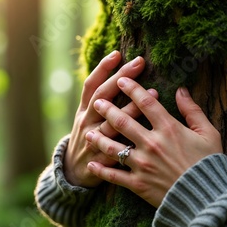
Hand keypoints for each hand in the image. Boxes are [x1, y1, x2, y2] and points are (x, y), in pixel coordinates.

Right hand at [64, 52, 157, 187]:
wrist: (72, 173)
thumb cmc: (88, 139)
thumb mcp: (88, 118)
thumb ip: (102, 101)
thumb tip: (120, 78)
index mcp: (85, 111)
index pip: (91, 85)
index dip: (102, 69)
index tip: (117, 53)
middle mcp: (87, 122)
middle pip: (102, 97)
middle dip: (120, 78)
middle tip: (139, 62)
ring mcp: (92, 141)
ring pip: (111, 123)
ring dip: (132, 107)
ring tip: (154, 93)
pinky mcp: (100, 161)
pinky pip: (116, 150)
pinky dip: (131, 141)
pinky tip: (150, 132)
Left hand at [85, 78, 222, 206]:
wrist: (206, 199)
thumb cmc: (209, 164)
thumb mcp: (209, 134)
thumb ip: (193, 111)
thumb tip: (181, 90)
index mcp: (168, 128)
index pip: (145, 102)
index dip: (131, 88)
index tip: (121, 79)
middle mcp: (151, 144)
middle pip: (123, 121)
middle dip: (107, 109)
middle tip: (97, 102)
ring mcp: (142, 164)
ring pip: (112, 147)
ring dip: (98, 138)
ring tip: (88, 132)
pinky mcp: (137, 184)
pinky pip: (114, 176)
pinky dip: (101, 170)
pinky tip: (91, 164)